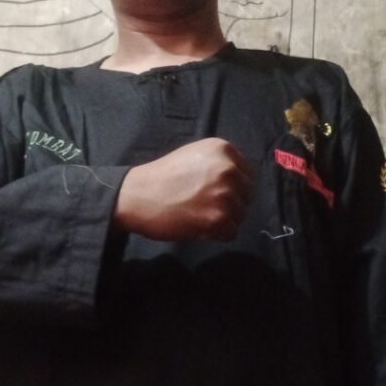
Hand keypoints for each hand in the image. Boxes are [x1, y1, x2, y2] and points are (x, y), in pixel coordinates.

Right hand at [114, 138, 252, 241]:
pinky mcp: (218, 219)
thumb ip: (219, 163)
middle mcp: (228, 170)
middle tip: (205, 206)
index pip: (247, 174)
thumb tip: (240, 181)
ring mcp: (225, 195)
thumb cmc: (163, 176)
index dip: (234, 187)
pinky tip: (199, 226)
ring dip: (223, 220)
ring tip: (199, 215)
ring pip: (241, 216)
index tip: (215, 192)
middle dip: (231, 204)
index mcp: (223, 150)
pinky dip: (217, 234)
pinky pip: (232, 233)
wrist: (138, 195)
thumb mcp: (195, 155)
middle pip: (247, 196)